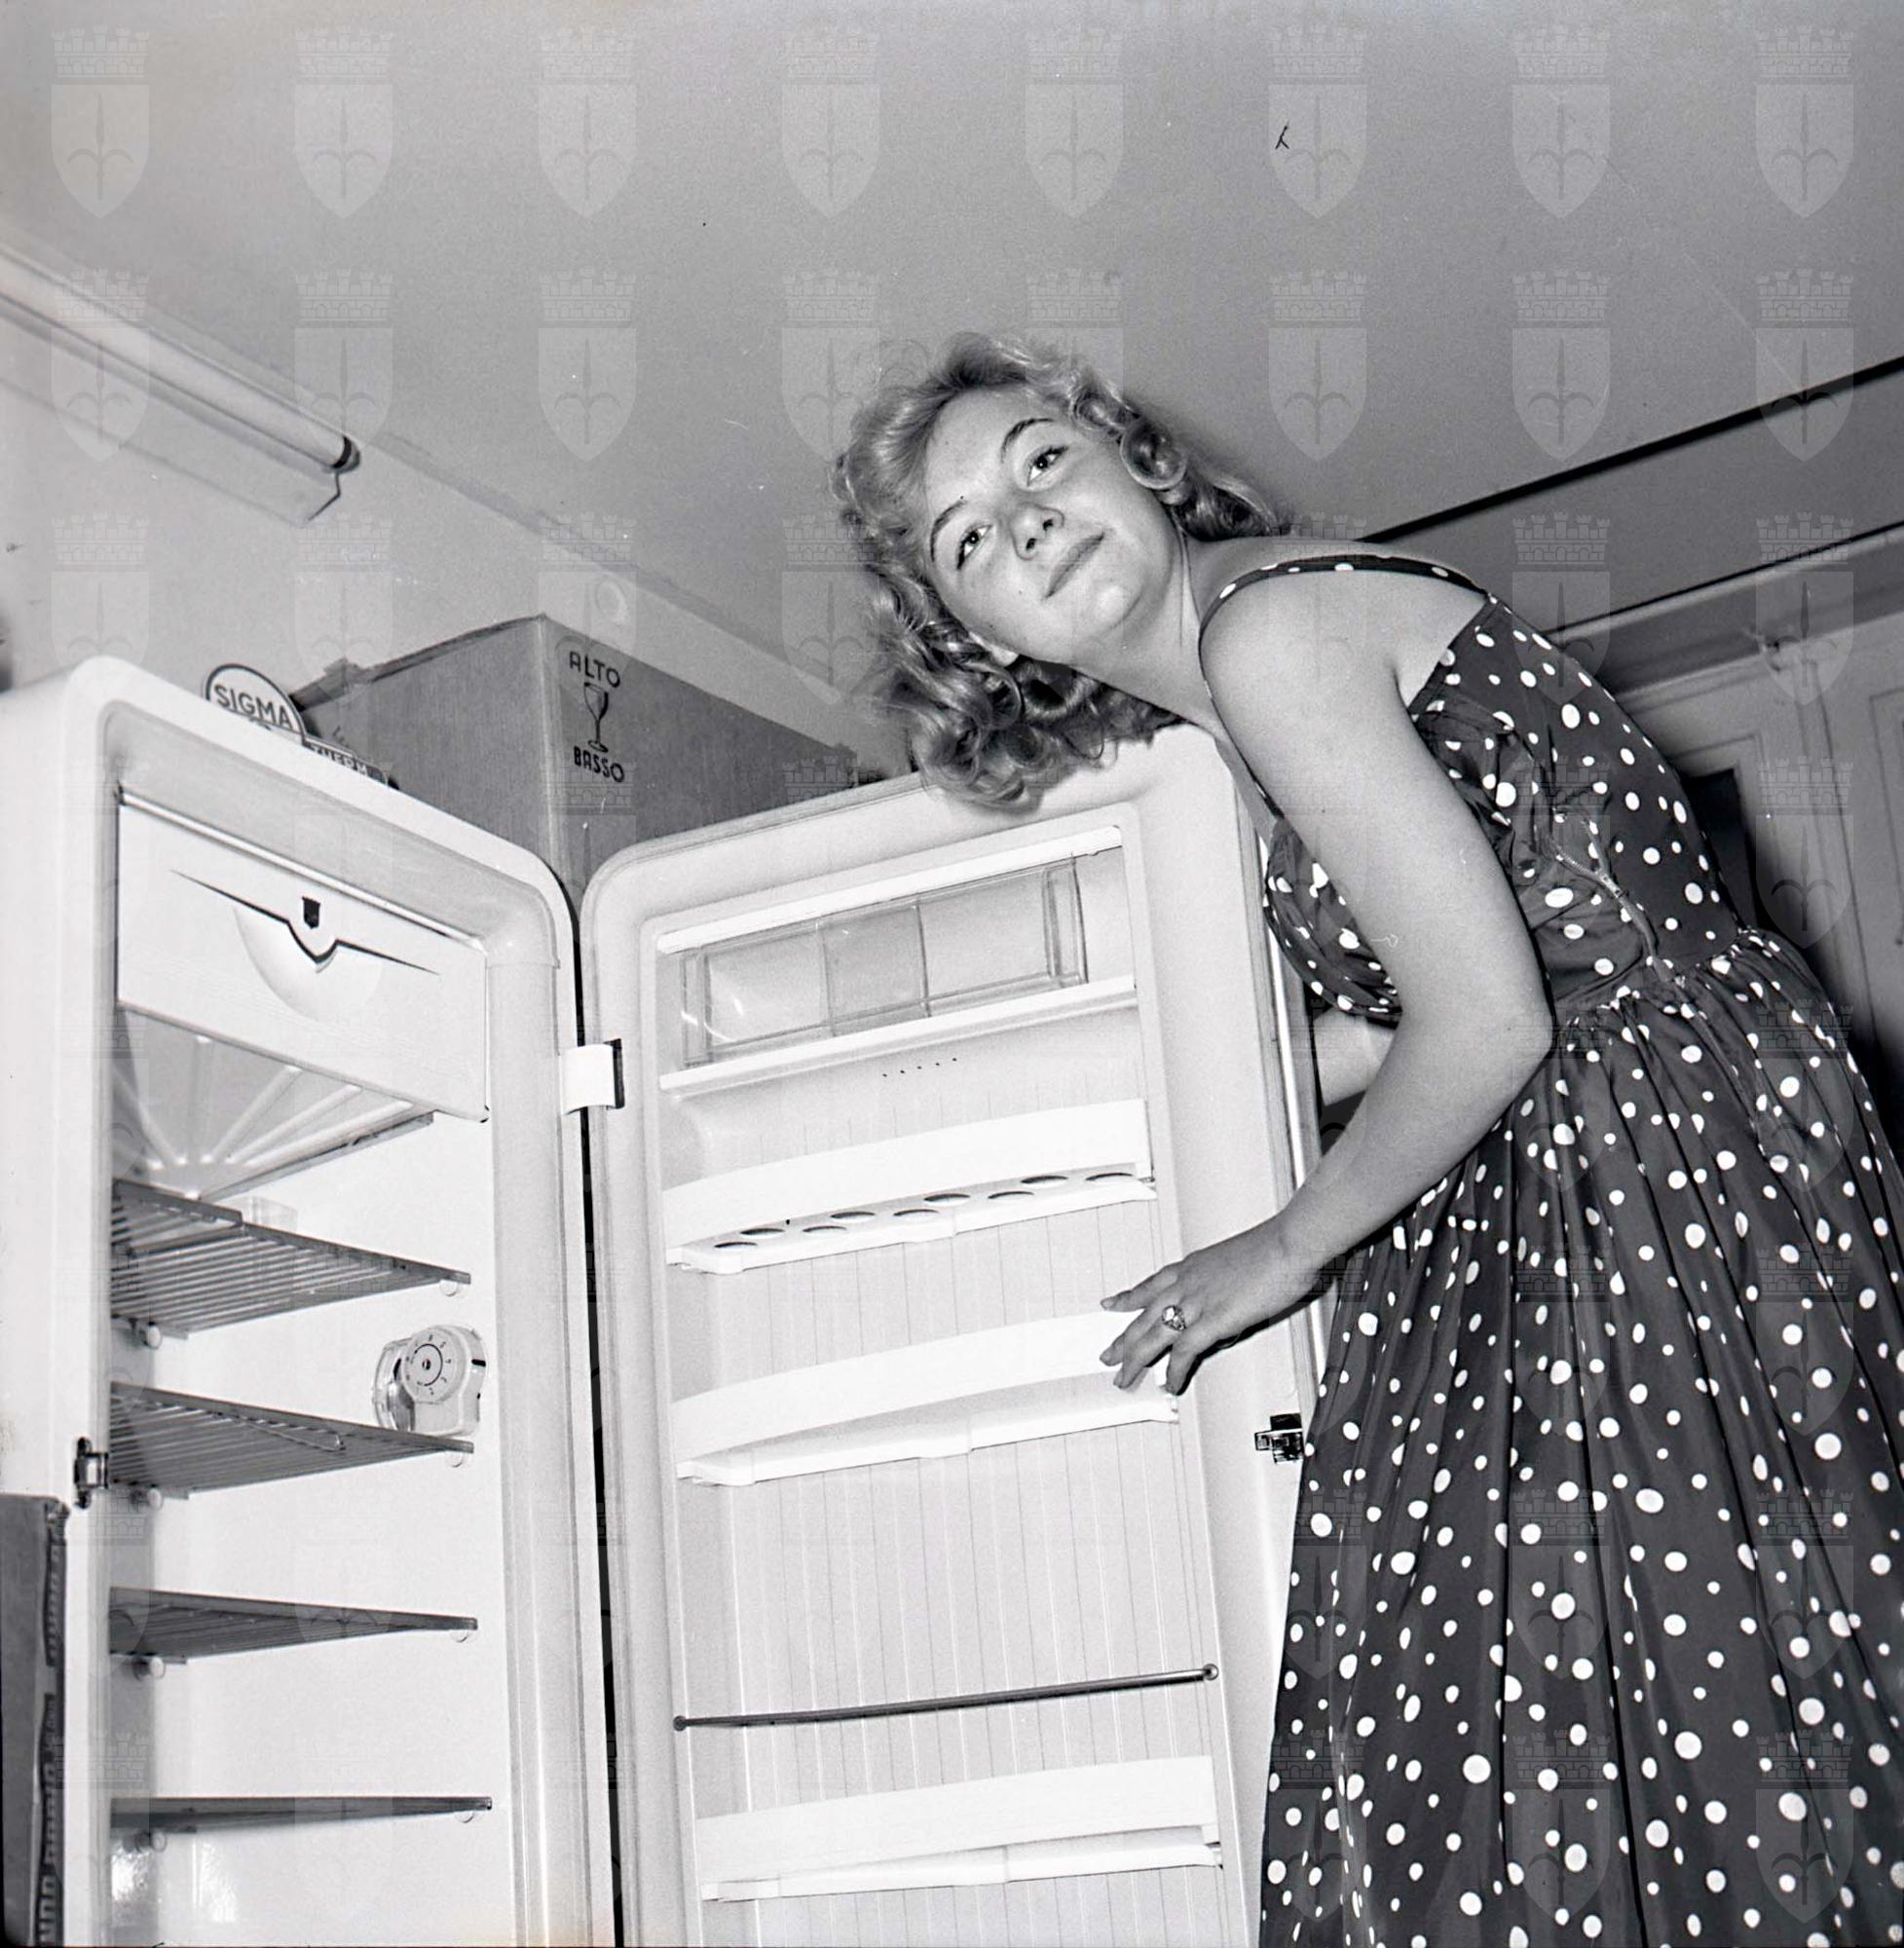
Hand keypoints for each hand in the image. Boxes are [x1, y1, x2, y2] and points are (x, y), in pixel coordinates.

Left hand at [1099, 1221, 1322, 1394]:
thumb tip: (1230, 1307)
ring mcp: (1196, 1301)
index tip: (1113, 1304)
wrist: (1288, 1244)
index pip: (1150, 1285)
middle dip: (1123, 1339)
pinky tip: (1170, 1382)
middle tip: (1109, 1355)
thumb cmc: (1274, 1248)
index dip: (1128, 1298)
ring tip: (1125, 1377)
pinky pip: (1183, 1351)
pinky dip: (1174, 1370)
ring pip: (1152, 1335)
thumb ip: (1225, 1285)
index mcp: (1192, 1266)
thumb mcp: (1237, 1262)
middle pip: (1143, 1315)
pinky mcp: (1212, 1320)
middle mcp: (1187, 1283)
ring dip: (1135, 1360)